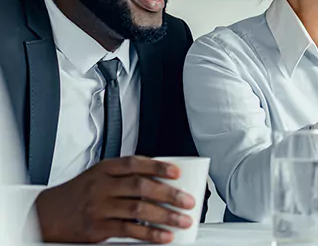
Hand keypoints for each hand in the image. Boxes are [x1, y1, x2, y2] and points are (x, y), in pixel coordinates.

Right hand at [35, 156, 195, 243]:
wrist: (45, 214)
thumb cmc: (78, 194)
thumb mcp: (97, 176)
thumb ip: (125, 176)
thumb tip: (161, 182)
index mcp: (104, 169)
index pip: (135, 163)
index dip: (158, 167)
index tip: (177, 172)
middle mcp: (102, 186)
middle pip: (142, 186)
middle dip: (170, 194)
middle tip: (188, 201)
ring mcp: (99, 207)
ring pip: (138, 209)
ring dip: (166, 216)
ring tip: (183, 220)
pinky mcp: (97, 228)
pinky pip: (129, 230)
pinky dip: (150, 234)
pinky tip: (164, 236)